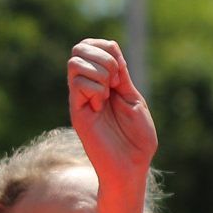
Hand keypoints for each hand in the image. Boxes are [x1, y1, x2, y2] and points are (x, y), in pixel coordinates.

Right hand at [67, 38, 156, 189]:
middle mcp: (89, 87)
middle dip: (103, 58)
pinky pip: (78, 83)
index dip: (107, 48)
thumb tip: (112, 47)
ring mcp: (80, 98)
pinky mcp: (77, 111)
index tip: (121, 73)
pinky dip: (95, 88)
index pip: (92, 46)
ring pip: (75, 62)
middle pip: (80, 48)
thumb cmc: (138, 140)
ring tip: (108, 95)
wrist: (132, 167)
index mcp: (104, 82)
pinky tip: (101, 106)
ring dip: (98, 72)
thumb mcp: (134, 100)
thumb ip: (122, 76)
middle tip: (116, 82)